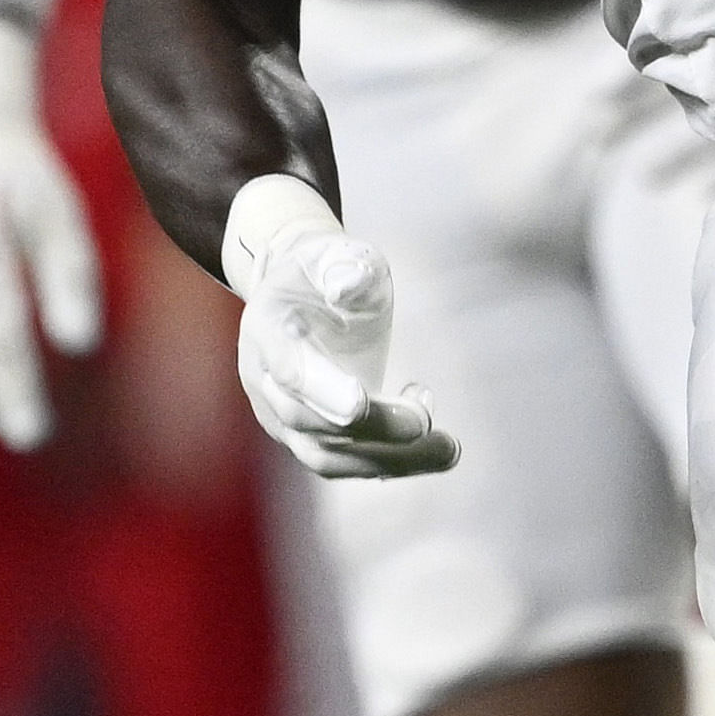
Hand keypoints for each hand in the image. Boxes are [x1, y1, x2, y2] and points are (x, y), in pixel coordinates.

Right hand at [222, 172, 455, 479]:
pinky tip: (435, 450)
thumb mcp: (336, 252)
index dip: (321, 390)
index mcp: (267, 328)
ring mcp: (281, 415)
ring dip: (390, 460)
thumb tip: (350, 283)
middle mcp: (265, 381)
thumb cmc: (324, 269)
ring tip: (448, 449)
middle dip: (375, 426)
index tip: (360, 404)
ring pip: (326, 458)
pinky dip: (390, 463)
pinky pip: (344, 463)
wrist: (300, 291)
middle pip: (310, 422)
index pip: (289, 370)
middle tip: (428, 418)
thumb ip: (343, 265)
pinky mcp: (306, 436)